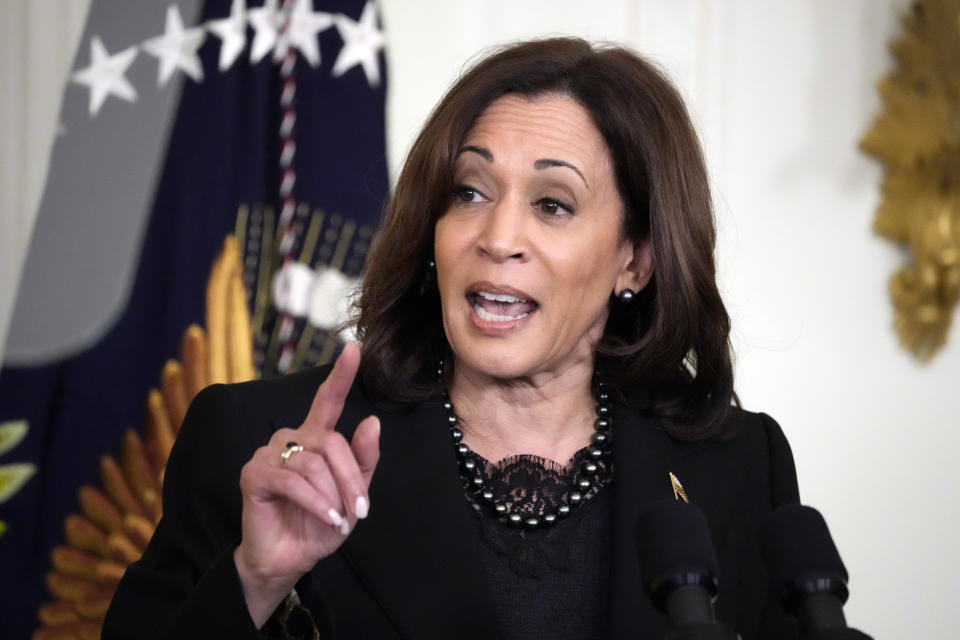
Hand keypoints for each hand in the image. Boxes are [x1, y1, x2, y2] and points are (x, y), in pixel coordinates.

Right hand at [233, 343, 379, 626]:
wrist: (290, 559)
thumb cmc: (320, 524)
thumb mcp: (352, 495)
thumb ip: (363, 460)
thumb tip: (371, 421)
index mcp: (315, 438)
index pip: (328, 400)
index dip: (341, 375)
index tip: (354, 349)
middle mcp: (291, 438)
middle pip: (332, 442)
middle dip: (351, 479)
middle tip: (359, 511)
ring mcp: (269, 453)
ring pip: (314, 463)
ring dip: (333, 496)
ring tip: (337, 519)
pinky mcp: (253, 474)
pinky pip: (292, 480)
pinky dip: (314, 502)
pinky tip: (326, 518)